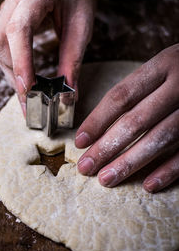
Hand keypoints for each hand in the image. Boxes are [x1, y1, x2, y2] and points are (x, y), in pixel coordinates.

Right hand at [0, 0, 93, 114]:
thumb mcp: (80, 22)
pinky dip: (13, 63)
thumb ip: (72, 59)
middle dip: (14, 73)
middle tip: (31, 100)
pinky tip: (25, 75)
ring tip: (28, 93)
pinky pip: (2, 43)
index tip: (28, 90)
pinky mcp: (7, 16)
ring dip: (11, 71)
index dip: (21, 62)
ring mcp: (6, 8)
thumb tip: (67, 95)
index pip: (19, 30)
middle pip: (0, 42)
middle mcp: (12, 1)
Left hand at [75, 44, 178, 192]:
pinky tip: (149, 185)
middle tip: (86, 167)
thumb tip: (97, 128)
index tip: (80, 142)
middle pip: (136, 121)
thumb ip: (136, 90)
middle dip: (107, 147)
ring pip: (160, 138)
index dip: (97, 121)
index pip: (121, 97)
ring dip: (130, 162)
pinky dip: (169, 171)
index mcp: (162, 66)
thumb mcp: (161, 68)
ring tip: (107, 178)